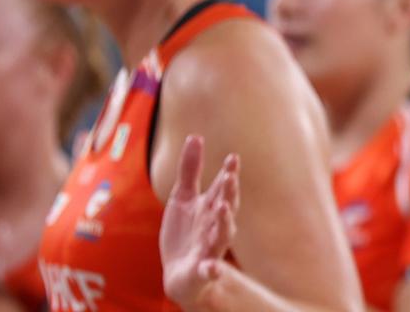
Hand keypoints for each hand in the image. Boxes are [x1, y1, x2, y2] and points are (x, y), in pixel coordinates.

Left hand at [160, 135, 238, 309]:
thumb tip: (195, 136)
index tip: (232, 158)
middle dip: (229, 193)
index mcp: (211, 206)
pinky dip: (211, 270)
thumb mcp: (182, 197)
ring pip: (222, 235)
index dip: (228, 173)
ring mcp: (210, 247)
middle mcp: (215, 225)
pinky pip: (209, 270)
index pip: (222, 186)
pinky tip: (211, 268)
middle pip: (226, 207)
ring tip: (224, 209)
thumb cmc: (185, 232)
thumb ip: (190, 169)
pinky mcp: (202, 269)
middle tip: (229, 178)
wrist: (177, 273)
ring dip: (225, 223)